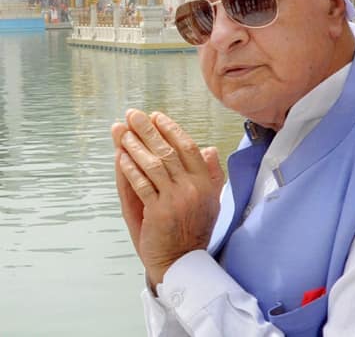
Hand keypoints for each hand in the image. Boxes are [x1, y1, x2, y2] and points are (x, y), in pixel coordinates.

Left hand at [111, 109, 224, 286]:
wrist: (183, 263)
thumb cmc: (193, 229)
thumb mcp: (210, 200)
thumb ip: (210, 174)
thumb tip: (209, 148)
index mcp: (206, 182)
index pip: (188, 146)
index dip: (170, 129)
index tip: (155, 116)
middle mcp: (193, 188)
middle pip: (167, 150)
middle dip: (147, 130)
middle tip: (133, 115)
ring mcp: (176, 200)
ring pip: (153, 164)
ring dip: (135, 146)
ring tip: (122, 132)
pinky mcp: (158, 213)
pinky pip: (141, 184)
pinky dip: (130, 169)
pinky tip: (121, 157)